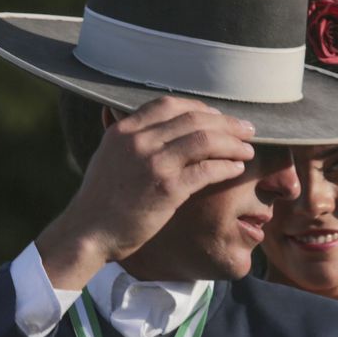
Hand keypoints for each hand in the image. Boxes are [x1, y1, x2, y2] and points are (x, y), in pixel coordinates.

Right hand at [37, 97, 255, 288]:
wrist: (89, 232)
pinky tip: (237, 168)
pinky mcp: (167, 189)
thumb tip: (159, 128)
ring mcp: (154, 164)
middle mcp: (139, 141)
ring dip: (232, 143)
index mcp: (125, 130)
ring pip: (204, 140)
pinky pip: (206, 170)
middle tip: (247, 130)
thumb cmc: (101, 200)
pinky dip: (226, 166)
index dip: (200, 108)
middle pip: (194, 119)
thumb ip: (132, 139)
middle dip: (226, 123)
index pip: (170, 104)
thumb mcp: (109, 156)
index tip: (218, 117)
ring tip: (248, 148)